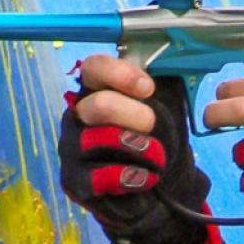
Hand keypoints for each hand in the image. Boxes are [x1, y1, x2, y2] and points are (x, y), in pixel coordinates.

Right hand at [58, 54, 213, 243]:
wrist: (160, 189)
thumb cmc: (158, 139)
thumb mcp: (166, 104)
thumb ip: (162, 80)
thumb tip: (170, 55)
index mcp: (96, 89)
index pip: (94, 68)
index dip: (120, 75)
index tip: (148, 88)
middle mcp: (78, 116)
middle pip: (98, 106)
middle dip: (133, 115)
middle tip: (152, 125)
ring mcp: (73, 148)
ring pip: (98, 140)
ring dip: (136, 148)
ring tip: (157, 158)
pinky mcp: (74, 180)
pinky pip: (97, 177)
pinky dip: (128, 177)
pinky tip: (146, 178)